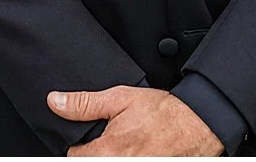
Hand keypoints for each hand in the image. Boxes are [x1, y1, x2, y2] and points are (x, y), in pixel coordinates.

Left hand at [50, 86, 223, 156]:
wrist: (200, 123)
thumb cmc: (164, 112)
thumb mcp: (119, 99)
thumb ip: (84, 104)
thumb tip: (55, 102)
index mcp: (108, 152)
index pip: (74, 157)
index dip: (79, 146)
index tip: (90, 139)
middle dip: (98, 153)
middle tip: (115, 140)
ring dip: (114, 156)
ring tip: (129, 145)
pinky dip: (130, 158)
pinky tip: (139, 151)